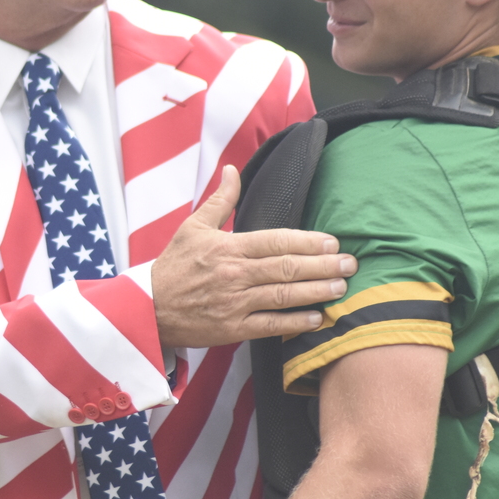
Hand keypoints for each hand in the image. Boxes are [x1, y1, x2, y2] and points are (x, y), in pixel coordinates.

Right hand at [151, 165, 355, 347]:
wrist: (148, 307)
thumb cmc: (173, 266)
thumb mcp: (192, 227)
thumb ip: (220, 200)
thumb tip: (232, 170)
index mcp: (228, 247)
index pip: (276, 241)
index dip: (307, 241)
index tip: (332, 242)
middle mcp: (234, 274)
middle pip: (287, 268)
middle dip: (322, 266)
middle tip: (350, 264)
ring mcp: (235, 303)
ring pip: (283, 296)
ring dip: (316, 292)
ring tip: (341, 287)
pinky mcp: (232, 329)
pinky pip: (270, 325)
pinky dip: (295, 323)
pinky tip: (317, 318)